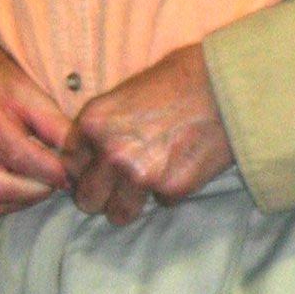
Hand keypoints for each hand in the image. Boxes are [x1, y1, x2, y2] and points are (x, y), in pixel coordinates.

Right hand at [0, 30, 70, 214]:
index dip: (49, 171)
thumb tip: (76, 165)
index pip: (16, 155)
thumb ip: (56, 126)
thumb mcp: (30, 92)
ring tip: (39, 184)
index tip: (69, 174)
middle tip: (56, 184)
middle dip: (36, 192)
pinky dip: (3, 201)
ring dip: (22, 200)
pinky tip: (17, 184)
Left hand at [63, 41, 233, 223]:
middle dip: (101, 195)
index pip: (69, 165)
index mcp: (93, 124)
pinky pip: (160, 203)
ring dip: (129, 204)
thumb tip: (91, 154)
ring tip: (145, 186)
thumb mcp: (124, 94)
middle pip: (87, 198)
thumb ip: (104, 127)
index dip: (83, 170)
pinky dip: (168, 191)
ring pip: (119, 214)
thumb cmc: (178, 79)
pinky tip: (180, 167)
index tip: (95, 171)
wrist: (225, 86)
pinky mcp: (172, 188)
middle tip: (117, 186)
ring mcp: (140, 175)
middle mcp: (110, 153)